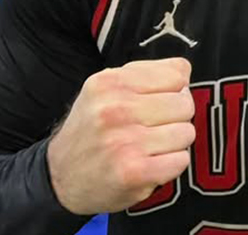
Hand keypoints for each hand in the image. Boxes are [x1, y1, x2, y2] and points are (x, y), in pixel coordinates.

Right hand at [46, 57, 195, 214]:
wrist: (60, 177)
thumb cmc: (92, 130)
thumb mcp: (107, 90)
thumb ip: (147, 74)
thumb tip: (184, 70)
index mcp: (110, 82)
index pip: (177, 76)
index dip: (174, 91)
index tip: (156, 103)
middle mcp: (114, 109)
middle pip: (185, 104)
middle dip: (176, 118)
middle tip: (152, 128)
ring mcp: (124, 142)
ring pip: (186, 132)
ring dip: (174, 143)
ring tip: (149, 146)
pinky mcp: (133, 172)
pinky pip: (181, 159)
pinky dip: (172, 164)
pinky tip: (151, 164)